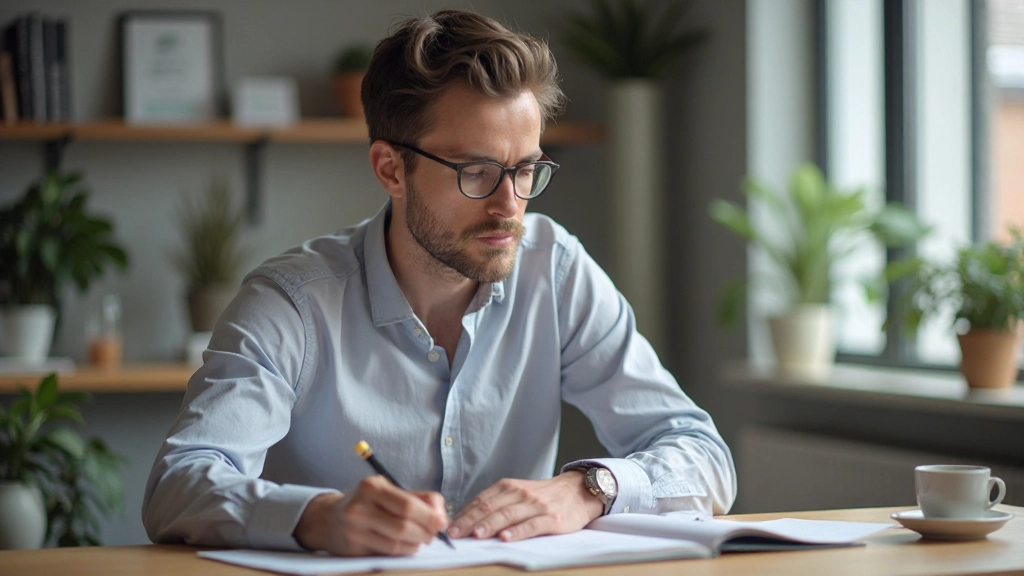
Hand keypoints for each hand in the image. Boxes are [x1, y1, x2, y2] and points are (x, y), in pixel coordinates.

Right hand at [293, 476, 448, 556]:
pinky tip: (405, 546)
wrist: (328, 518)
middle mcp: (360, 508)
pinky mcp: (353, 549)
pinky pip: (386, 554)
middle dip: (425, 533)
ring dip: (415, 545)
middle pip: (403, 527)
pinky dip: (402, 552)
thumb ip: (418, 498)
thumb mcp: (388, 491)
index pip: (408, 505)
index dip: (430, 516)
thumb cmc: (366, 503)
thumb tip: (441, 514)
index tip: (442, 522)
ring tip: (419, 540)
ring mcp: (354, 531)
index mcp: (372, 487)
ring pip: (396, 545)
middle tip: (433, 534)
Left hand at [449, 471, 602, 541]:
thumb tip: (467, 520)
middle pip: (491, 507)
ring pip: (508, 515)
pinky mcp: (551, 518)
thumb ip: (496, 503)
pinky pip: (532, 525)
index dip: (464, 514)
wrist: (577, 491)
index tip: (449, 527)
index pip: (481, 501)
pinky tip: (507, 537)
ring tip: (476, 535)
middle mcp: (520, 494)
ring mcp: (536, 506)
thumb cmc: (543, 496)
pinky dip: (518, 531)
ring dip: (490, 525)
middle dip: (470, 521)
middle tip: (455, 534)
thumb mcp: (518, 492)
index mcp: (508, 487)